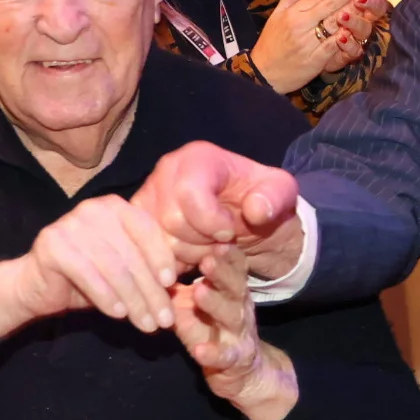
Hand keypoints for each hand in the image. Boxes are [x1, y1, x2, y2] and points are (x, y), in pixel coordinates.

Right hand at [0, 194, 180, 339]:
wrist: (37, 286)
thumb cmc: (90, 277)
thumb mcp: (125, 268)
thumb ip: (149, 268)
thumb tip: (185, 284)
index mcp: (116, 207)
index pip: (147, 231)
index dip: (162, 259)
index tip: (172, 286)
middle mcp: (94, 210)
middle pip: (133, 255)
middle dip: (152, 292)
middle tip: (164, 321)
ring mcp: (71, 224)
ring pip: (114, 269)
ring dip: (134, 301)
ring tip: (147, 325)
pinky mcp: (52, 244)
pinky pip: (89, 276)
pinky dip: (107, 298)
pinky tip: (119, 315)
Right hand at [133, 140, 306, 280]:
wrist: (245, 218)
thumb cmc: (261, 201)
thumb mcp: (281, 194)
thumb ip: (275, 197)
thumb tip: (256, 210)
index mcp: (198, 158)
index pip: (190, 194)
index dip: (212, 222)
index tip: (230, 231)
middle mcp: (165, 172)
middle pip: (172, 222)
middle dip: (203, 240)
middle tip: (221, 240)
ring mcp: (147, 197)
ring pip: (159, 241)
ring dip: (191, 254)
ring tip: (208, 245)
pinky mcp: (139, 223)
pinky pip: (148, 253)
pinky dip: (174, 262)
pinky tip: (193, 253)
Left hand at [172, 246, 297, 419]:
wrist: (244, 373)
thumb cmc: (213, 329)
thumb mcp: (199, 303)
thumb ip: (180, 284)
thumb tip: (150, 257)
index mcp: (232, 290)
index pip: (232, 265)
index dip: (225, 251)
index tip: (213, 233)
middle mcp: (239, 308)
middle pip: (235, 285)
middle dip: (222, 271)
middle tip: (208, 257)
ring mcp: (239, 334)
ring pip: (231, 316)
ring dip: (216, 303)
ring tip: (200, 292)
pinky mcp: (234, 360)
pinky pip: (224, 356)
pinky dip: (212, 352)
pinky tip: (199, 350)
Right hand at [251, 0, 387, 95]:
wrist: (262, 74)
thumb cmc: (272, 42)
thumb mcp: (279, 12)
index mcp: (294, 11)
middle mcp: (301, 24)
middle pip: (329, 5)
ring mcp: (307, 43)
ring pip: (332, 24)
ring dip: (351, 11)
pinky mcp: (313, 61)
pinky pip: (330, 47)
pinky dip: (342, 39)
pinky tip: (354, 30)